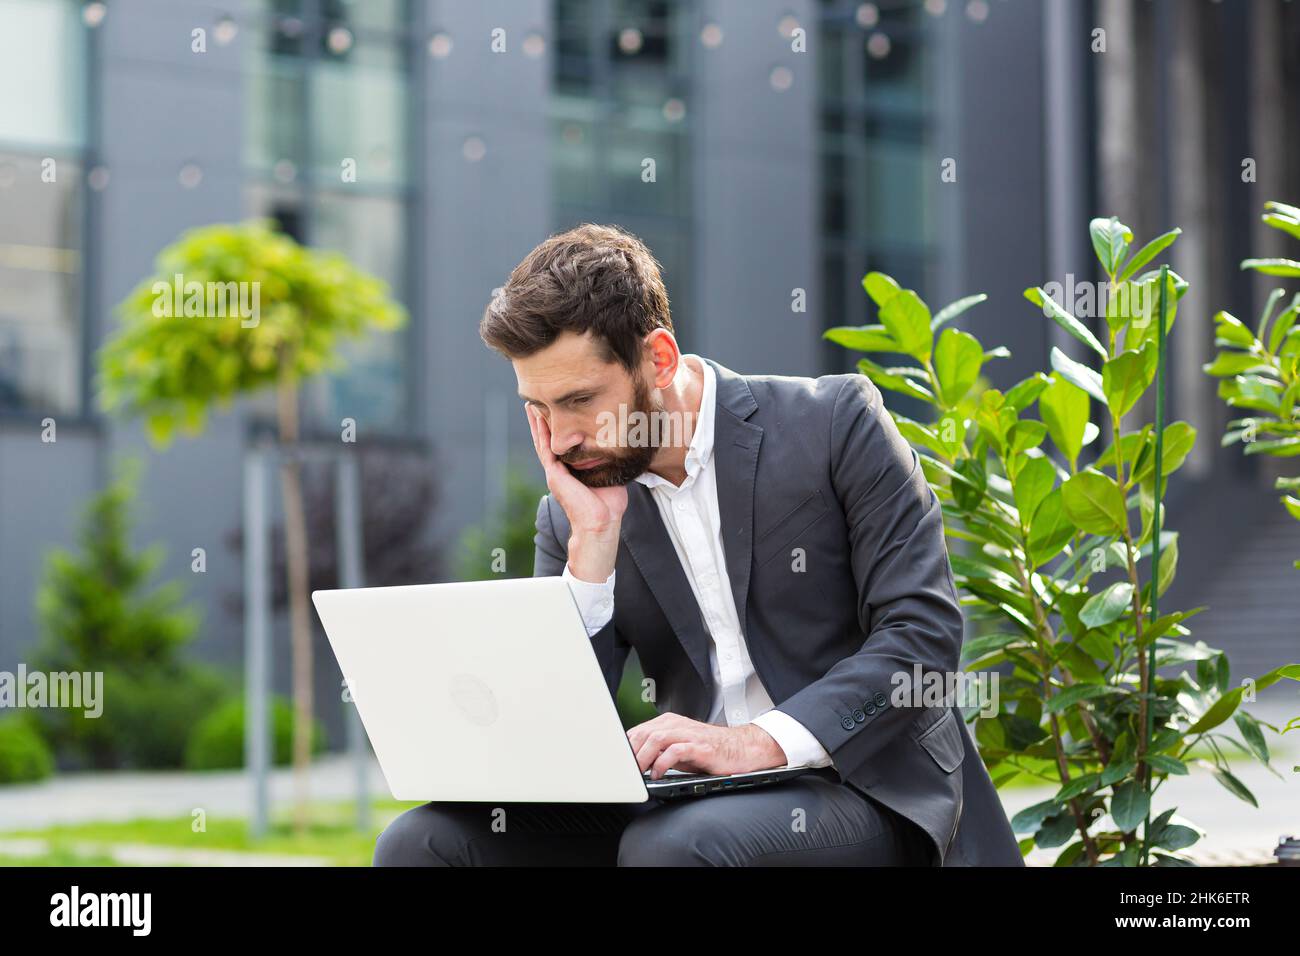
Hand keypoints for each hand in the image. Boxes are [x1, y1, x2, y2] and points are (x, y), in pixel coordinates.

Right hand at [525, 403, 625, 581]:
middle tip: (535, 402)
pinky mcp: (554, 474)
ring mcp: (555, 472)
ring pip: (542, 442)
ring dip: (536, 423)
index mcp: (571, 470)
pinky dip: (541, 433)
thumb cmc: (608, 504)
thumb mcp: (609, 474)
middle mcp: (560, 469)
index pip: (562, 444)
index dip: (557, 427)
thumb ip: (608, 459)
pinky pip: (546, 449)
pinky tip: (537, 419)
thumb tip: (621, 443)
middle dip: (542, 422)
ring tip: (530, 405)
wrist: (600, 522)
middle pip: (548, 440)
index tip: (556, 410)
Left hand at [627, 713, 787, 778]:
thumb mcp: (678, 748)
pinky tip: (660, 774)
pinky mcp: (700, 746)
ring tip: (639, 773)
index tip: (617, 764)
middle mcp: (676, 724)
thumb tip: (634, 763)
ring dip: (643, 757)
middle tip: (626, 772)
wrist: (740, 750)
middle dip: (630, 754)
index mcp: (668, 722)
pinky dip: (663, 763)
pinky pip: (675, 751)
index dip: (624, 748)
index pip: (637, 731)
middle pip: (643, 733)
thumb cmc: (708, 751)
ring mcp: (688, 734)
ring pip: (655, 738)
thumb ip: (658, 751)